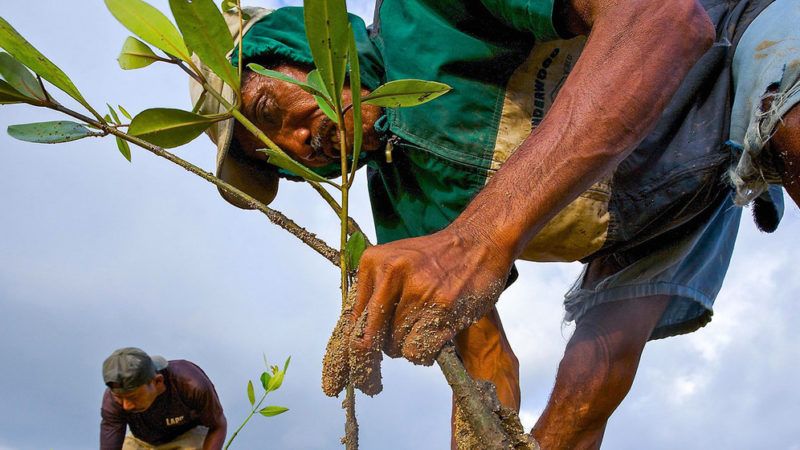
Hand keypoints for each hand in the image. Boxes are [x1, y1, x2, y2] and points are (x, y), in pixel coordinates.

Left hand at [322, 224, 512, 395]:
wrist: (478, 241)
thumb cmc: (434, 260)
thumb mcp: (394, 265)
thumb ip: (373, 296)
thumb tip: (351, 344)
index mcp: (373, 264)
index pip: (349, 321)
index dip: (341, 357)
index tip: (334, 383)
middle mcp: (391, 275)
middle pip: (367, 340)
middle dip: (365, 369)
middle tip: (370, 385)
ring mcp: (418, 291)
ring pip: (395, 348)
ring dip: (406, 349)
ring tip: (422, 327)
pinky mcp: (443, 308)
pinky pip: (419, 351)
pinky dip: (424, 354)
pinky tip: (434, 337)